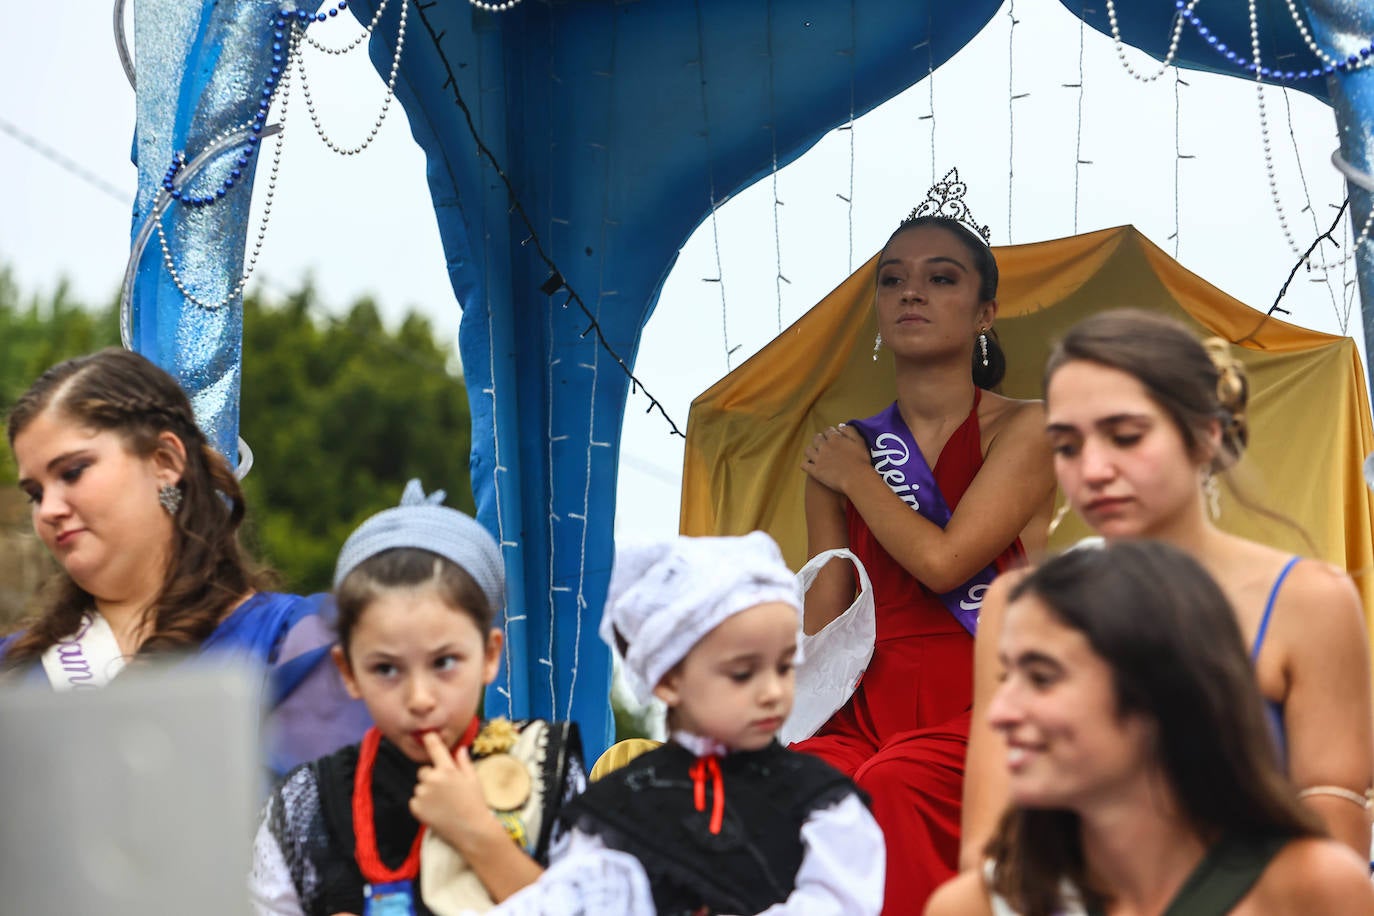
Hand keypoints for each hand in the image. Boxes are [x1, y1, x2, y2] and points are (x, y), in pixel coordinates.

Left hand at [410, 732, 503, 852]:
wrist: (471, 831)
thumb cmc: (475, 804)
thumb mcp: (473, 779)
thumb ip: (464, 762)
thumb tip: (460, 749)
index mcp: (447, 769)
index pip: (434, 746)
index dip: (429, 739)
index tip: (426, 735)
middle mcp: (432, 779)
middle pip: (424, 771)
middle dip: (432, 777)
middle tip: (445, 789)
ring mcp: (422, 794)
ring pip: (420, 786)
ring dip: (427, 791)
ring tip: (442, 803)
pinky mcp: (416, 808)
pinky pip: (415, 800)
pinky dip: (422, 804)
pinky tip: (436, 810)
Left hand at [801, 424, 868, 494]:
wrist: (856, 478)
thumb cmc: (861, 461)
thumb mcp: (860, 441)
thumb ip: (850, 431)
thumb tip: (840, 426)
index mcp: (835, 438)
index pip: (828, 430)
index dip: (830, 433)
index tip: (832, 436)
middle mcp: (824, 446)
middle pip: (817, 438)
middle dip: (819, 439)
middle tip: (823, 444)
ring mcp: (818, 458)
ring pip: (808, 450)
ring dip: (811, 450)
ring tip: (815, 454)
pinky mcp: (815, 471)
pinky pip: (804, 465)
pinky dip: (806, 463)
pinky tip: (810, 465)